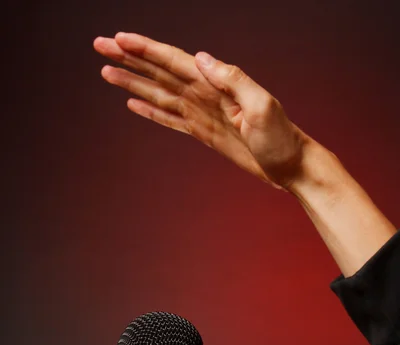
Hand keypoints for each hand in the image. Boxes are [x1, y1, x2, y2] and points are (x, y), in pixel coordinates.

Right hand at [94, 32, 307, 187]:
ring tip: (107, 73)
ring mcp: (201, 113)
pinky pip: (170, 118)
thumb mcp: (262, 106)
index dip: (144, 49)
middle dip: (128, 59)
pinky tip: (135, 104)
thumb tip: (202, 59)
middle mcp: (204, 94)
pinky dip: (151, 111)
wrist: (289, 164)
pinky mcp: (202, 132)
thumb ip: (233, 80)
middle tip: (100, 46)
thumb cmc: (281, 137)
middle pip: (158, 71)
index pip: (173, 60)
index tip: (118, 40)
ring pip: (158, 93)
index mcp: (216, 83)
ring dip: (133, 83)